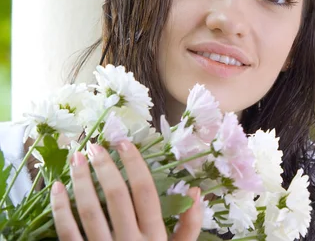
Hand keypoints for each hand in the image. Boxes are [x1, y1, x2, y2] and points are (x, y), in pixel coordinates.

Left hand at [50, 140, 203, 239]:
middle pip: (116, 196)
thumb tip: (197, 189)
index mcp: (155, 236)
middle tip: (95, 145)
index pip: (145, 192)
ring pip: (90, 211)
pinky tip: (56, 189)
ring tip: (76, 159)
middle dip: (105, 167)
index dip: (134, 164)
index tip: (124, 143)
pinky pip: (67, 233)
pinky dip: (60, 209)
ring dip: (81, 181)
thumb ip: (190, 225)